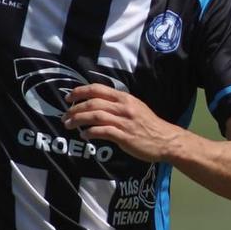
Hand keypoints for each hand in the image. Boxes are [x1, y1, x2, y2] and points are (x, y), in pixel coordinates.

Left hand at [64, 83, 184, 161]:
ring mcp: (123, 122)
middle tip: (64, 116)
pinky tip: (84, 136)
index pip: (98, 89)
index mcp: (124, 98)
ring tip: (69, 125)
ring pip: (95, 116)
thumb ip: (118, 104)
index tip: (69, 98)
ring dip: (78, 120)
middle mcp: (123, 107)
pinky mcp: (124, 136)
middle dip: (75, 109)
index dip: (80, 92)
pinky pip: (102, 132)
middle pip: (93, 103)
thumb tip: (98, 105)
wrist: (165, 140)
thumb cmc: (149, 125)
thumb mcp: (135, 107)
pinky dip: (90, 133)